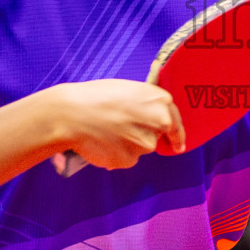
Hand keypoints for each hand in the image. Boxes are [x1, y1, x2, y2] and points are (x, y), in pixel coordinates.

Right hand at [46, 79, 185, 171]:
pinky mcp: (129, 159)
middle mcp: (159, 123)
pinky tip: (102, 142)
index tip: (178, 144)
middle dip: (145, 135)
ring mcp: (145, 144)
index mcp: (161, 101)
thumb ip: (148, 104)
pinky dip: (116, 154)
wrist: (71, 114)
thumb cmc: (96, 96)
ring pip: (141, 148)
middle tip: (123, 130)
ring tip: (107, 131)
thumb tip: (160, 115)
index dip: (176, 134)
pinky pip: (126, 158)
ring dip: (129, 144)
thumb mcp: (129, 90)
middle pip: (157, 136)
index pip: (175, 123)